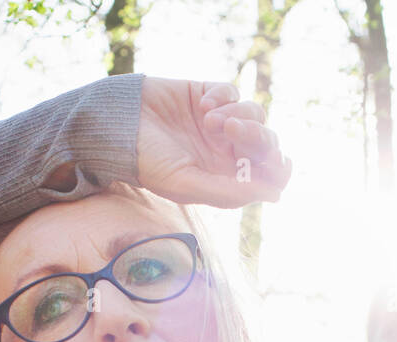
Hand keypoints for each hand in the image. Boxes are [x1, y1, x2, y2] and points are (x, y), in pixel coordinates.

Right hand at [135, 78, 292, 207]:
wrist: (117, 125)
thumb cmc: (147, 162)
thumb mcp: (186, 184)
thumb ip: (229, 192)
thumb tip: (274, 194)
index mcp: (225, 177)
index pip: (267, 175)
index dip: (280, 169)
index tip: (280, 161)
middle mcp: (226, 152)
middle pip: (265, 142)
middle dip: (255, 136)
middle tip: (231, 132)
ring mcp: (219, 122)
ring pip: (254, 114)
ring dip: (237, 115)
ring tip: (209, 121)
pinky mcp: (208, 94)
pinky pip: (232, 91)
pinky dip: (222, 97)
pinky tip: (201, 105)